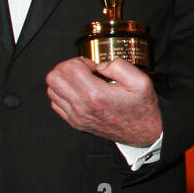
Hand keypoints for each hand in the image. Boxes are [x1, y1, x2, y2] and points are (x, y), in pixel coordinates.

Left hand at [45, 57, 161, 144]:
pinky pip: (55, 103)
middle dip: (67, 67)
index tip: (92, 66)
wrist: (142, 132)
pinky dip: (63, 93)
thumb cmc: (141, 108)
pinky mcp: (75, 122)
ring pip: (51, 90)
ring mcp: (76, 116)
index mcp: (96, 95)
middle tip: (83, 70)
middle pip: (53, 77)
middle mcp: (82, 107)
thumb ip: (119, 66)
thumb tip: (100, 65)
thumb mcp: (140, 81)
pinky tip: (78, 91)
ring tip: (80, 80)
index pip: (69, 68)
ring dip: (64, 80)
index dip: (81, 60)